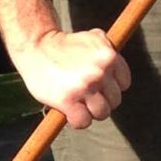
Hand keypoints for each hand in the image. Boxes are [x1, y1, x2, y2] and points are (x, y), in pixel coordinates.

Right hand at [14, 27, 130, 128]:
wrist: (36, 47)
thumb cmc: (64, 45)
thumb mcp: (92, 38)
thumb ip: (109, 49)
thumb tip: (118, 64)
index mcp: (109, 57)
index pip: (124, 84)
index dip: (111, 87)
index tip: (99, 86)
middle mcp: (100, 72)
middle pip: (114, 101)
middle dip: (102, 100)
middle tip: (86, 95)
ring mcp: (84, 87)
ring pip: (102, 113)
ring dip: (91, 112)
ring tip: (79, 104)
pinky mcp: (68, 100)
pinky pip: (83, 122)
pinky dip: (77, 121)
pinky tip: (70, 112)